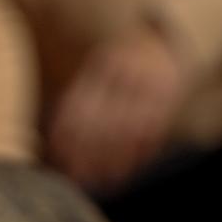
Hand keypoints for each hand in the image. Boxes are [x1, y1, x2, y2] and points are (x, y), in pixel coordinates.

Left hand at [47, 24, 188, 193]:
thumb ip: (77, 98)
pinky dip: (140, 153)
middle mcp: (126, 73)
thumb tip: (49, 141)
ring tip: (104, 181)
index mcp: (102, 65)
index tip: (60, 162)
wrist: (162, 41)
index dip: (68, 138)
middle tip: (80, 179)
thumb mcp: (96, 71)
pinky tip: (129, 169)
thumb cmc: (116, 66)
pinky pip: (154, 129)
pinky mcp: (171, 96)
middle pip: (104, 122)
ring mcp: (151, 84)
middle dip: (90, 155)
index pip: (80, 106)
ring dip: (115, 160)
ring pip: (130, 130)